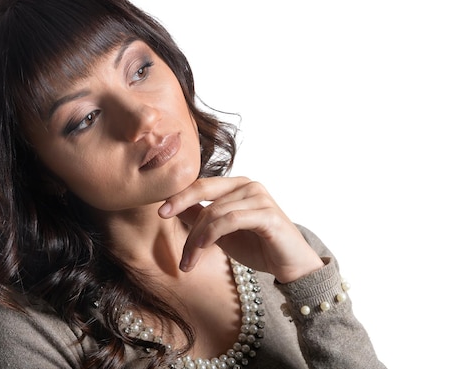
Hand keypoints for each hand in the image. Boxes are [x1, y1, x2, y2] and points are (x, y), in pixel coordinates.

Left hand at [158, 177, 323, 282]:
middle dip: (181, 210)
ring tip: (187, 262)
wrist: (291, 265)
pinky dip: (210, 235)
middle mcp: (249, 185)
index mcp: (238, 185)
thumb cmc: (258, 246)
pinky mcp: (268, 214)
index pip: (202, 185)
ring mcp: (260, 198)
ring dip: (195, 238)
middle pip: (204, 194)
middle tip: (163, 221)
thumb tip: (174, 207)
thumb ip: (201, 217)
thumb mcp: (222, 232)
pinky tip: (201, 250)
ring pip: (214, 212)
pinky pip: (230, 220)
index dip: (179, 195)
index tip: (160, 211)